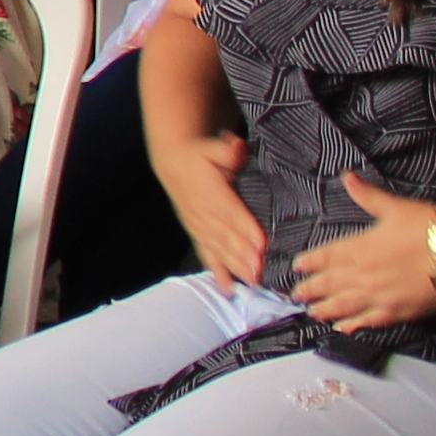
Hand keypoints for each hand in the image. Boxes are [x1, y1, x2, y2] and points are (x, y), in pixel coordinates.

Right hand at [171, 129, 271, 288]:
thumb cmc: (200, 155)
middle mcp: (203, 213)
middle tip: (261, 272)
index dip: (245, 228)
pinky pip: (207, 255)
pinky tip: (229, 289)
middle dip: (243, 256)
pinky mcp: (197, 235)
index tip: (261, 244)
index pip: (230, 212)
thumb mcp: (212, 146)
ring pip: (218, 249)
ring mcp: (199, 227)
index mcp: (210, 191)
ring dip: (235, 267)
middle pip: (226, 237)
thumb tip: (236, 146)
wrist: (174, 164)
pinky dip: (218, 272)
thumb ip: (226, 150)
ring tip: (252, 282)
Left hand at [291, 171, 435, 334]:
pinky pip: (370, 321)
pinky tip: (344, 329)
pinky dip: (354, 325)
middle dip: (310, 289)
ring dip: (325, 310)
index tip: (296, 267)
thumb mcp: (395, 207)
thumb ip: (368, 196)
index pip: (326, 257)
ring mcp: (380, 295)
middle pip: (330, 284)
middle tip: (295, 295)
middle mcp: (364, 274)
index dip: (310, 262)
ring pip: (344, 305)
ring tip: (312, 313)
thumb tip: (348, 176)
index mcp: (360, 247)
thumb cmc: (429, 225)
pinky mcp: (399, 312)